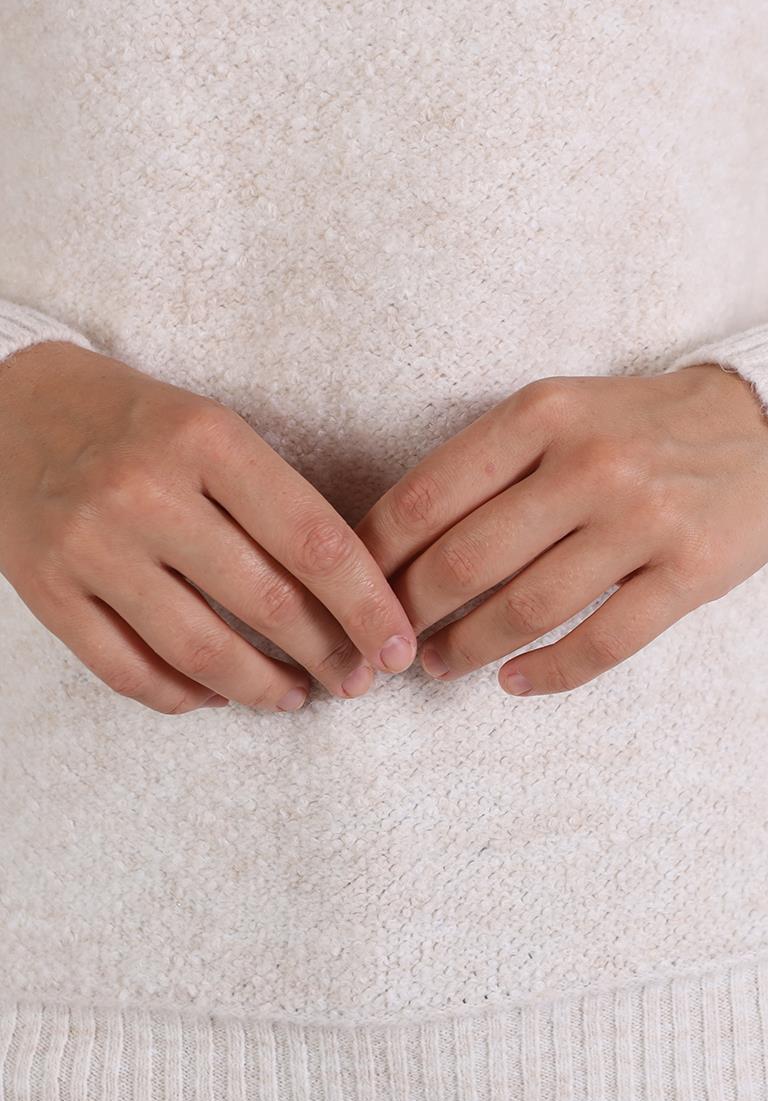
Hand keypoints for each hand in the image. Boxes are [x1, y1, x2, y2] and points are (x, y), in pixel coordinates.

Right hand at [0, 341, 417, 713]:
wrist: (9, 405)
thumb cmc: (136, 424)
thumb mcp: (212, 430)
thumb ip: (276, 504)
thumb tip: (354, 597)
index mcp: (206, 439)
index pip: (314, 539)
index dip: (367, 606)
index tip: (397, 645)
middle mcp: (145, 491)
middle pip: (266, 603)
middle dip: (329, 655)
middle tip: (357, 679)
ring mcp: (90, 545)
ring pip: (201, 651)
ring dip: (264, 688)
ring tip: (295, 695)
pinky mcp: (46, 590)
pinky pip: (130, 672)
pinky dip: (185, 695)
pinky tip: (218, 694)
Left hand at [352, 366, 767, 696]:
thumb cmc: (641, 428)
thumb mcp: (561, 412)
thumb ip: (488, 466)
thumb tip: (393, 547)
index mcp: (542, 413)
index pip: (426, 497)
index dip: (373, 559)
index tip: (350, 594)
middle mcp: (589, 463)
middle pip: (465, 562)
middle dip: (409, 616)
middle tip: (386, 644)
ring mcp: (643, 520)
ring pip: (527, 609)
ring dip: (469, 650)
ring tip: (440, 666)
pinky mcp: (690, 572)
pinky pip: (602, 642)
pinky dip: (549, 673)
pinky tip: (516, 683)